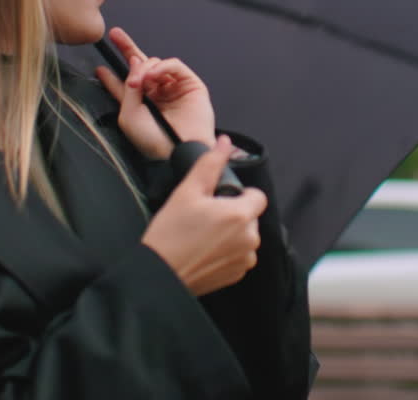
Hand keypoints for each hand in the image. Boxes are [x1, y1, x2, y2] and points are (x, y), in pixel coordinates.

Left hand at [94, 26, 214, 158]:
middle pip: (139, 66)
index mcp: (139, 106)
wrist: (180, 149)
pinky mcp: (190, 84)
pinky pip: (174, 65)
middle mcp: (156, 95)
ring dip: (144, 67)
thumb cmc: (154, 141)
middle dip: (127, 49)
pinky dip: (162, 66)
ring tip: (141, 80)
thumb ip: (128, 89)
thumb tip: (133, 64)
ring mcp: (173, 89)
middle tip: (116, 35)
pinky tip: (154, 75)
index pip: (123, 85)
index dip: (111, 75)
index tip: (100, 66)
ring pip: (155, 64)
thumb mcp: (129, 116)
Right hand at [141, 137, 267, 294]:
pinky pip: (239, 255)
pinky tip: (204, 250)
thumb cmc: (170, 234)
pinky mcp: (236, 275)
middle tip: (204, 217)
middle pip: (250, 216)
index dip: (239, 194)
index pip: (257, 196)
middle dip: (233, 213)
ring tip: (202, 235)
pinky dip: (226, 251)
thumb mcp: (187, 191)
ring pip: (245, 236)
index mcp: (240, 215)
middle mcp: (249, 239)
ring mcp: (244, 260)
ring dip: (231, 233)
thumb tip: (225, 143)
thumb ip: (210, 163)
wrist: (159, 275)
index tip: (218, 199)